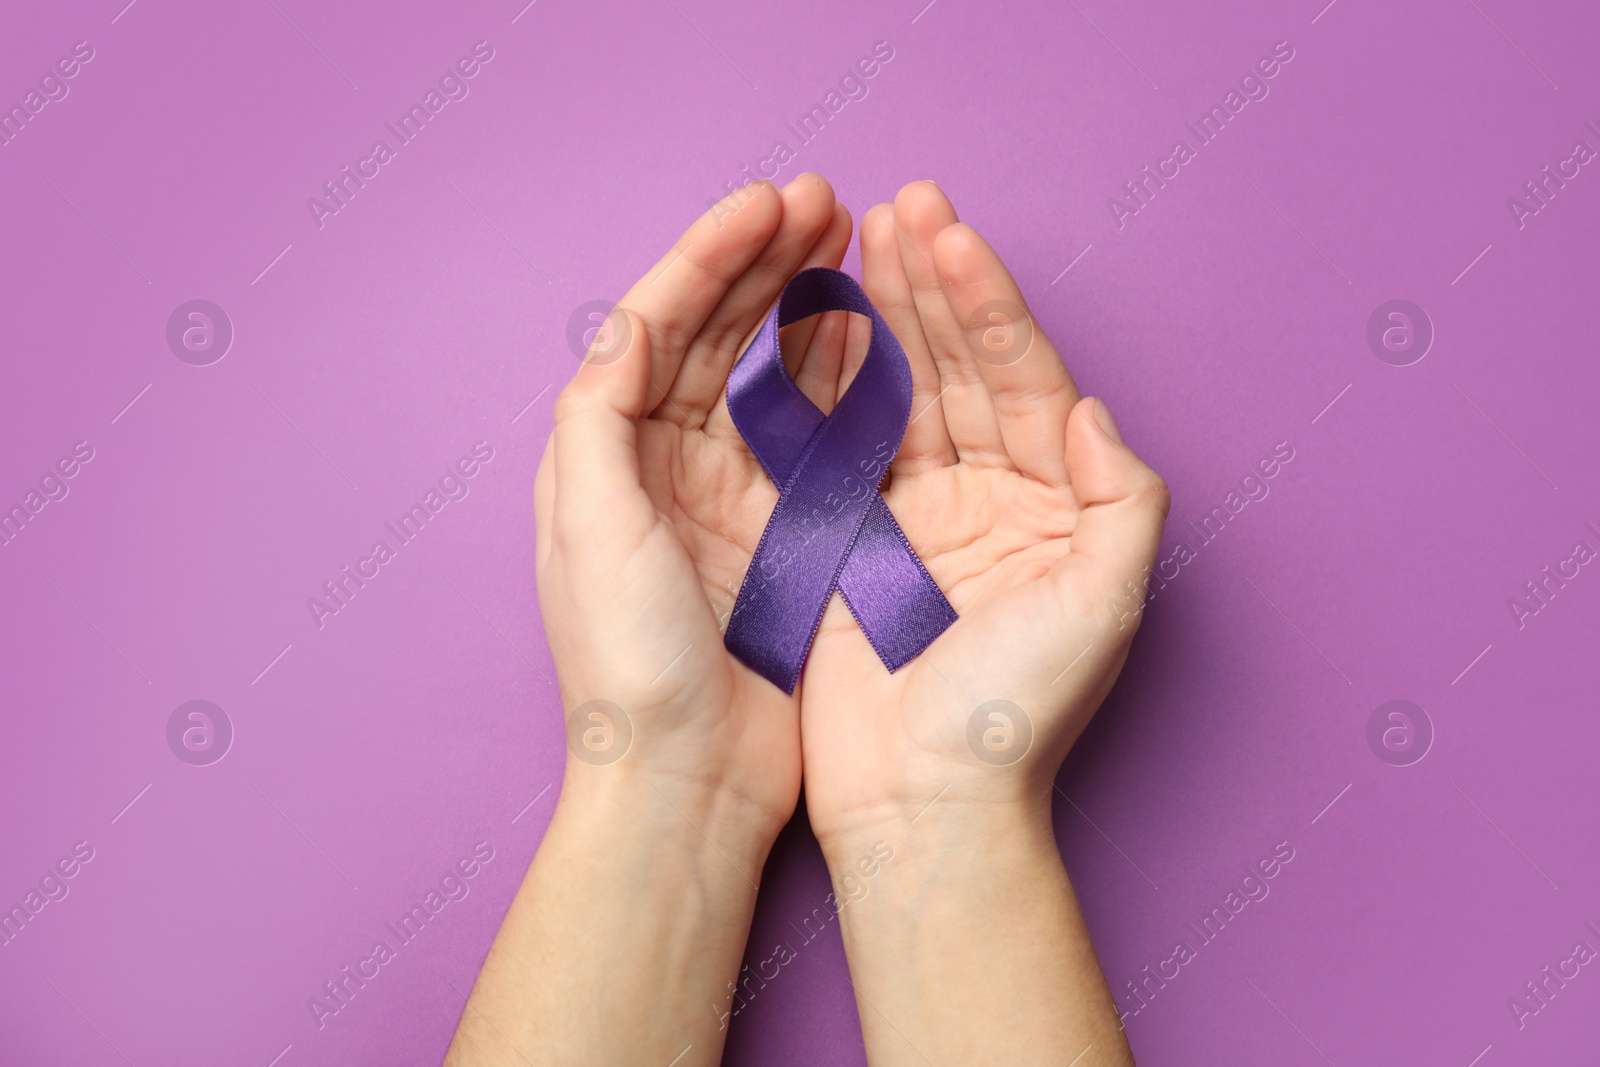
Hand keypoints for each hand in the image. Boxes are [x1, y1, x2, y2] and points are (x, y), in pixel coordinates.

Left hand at [534, 173, 850, 845]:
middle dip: (762, 261)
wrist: (688, 781)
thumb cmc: (628, 668)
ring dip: (800, 305)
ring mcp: (725, 495)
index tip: (768, 205)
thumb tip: (627, 322)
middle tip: (824, 200)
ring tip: (846, 241)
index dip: (708, 256)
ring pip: (765, 372)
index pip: (655, 325)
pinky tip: (867, 336)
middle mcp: (660, 463)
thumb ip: (597, 423)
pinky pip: (812, 435)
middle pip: (713, 334)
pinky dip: (836, 380)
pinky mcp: (780, 533)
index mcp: (605, 456)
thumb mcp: (591, 537)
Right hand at [798, 180, 1170, 853]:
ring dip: (882, 313)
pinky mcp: (849, 538)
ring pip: (899, 390)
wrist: (923, 800)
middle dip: (932, 284)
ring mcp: (914, 513)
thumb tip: (1089, 407)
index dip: (986, 301)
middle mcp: (988, 495)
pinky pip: (841, 442)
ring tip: (858, 236)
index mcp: (1053, 501)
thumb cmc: (1017, 713)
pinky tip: (814, 323)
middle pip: (958, 366)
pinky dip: (828, 381)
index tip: (947, 231)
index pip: (1020, 375)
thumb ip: (1122, 498)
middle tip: (899, 204)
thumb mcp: (1106, 605)